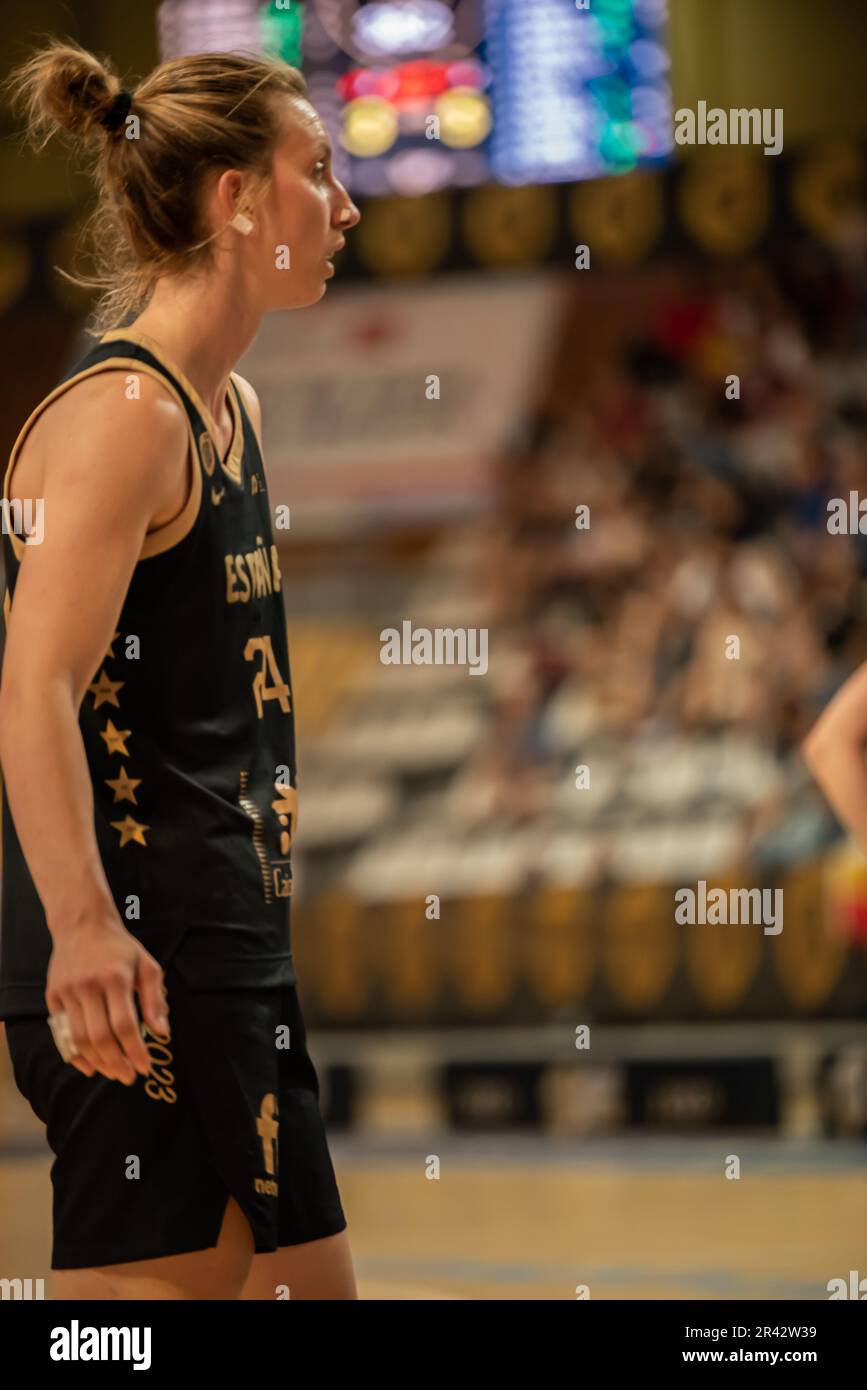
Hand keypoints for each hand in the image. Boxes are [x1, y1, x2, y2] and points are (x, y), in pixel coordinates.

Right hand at [45, 917, 168, 1083]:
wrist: (83, 924)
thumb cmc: (120, 947)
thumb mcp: (147, 965)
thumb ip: (154, 999)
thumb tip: (162, 1033)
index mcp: (115, 978)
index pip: (125, 1025)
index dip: (136, 1050)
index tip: (146, 1067)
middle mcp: (88, 986)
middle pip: (100, 1037)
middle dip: (116, 1063)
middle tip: (129, 1077)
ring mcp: (67, 992)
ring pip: (79, 1039)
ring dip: (97, 1062)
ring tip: (114, 1073)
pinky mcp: (53, 996)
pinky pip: (61, 1033)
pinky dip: (75, 1054)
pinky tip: (90, 1066)